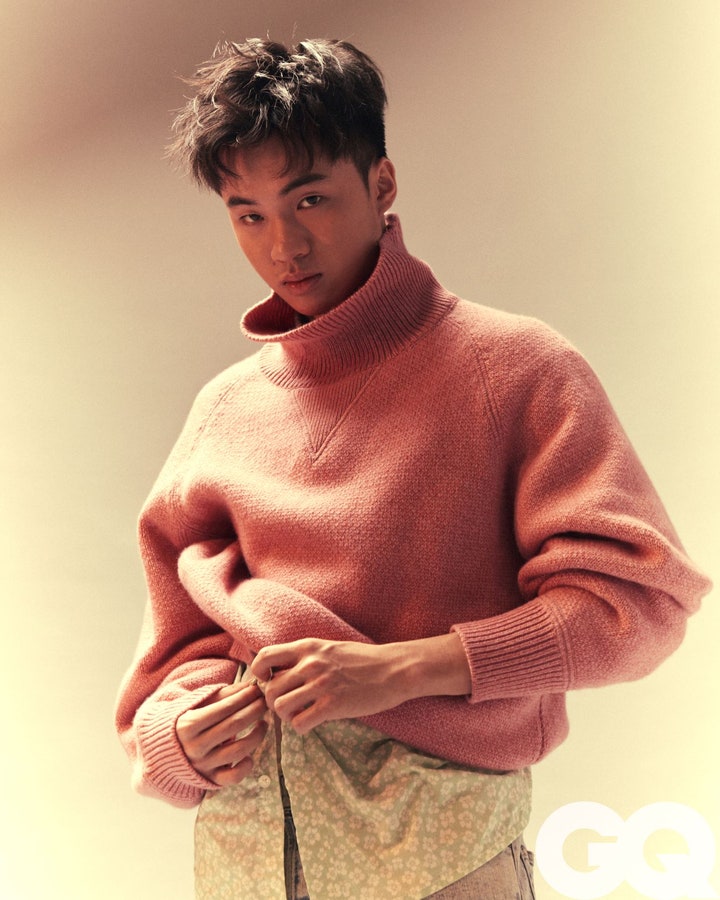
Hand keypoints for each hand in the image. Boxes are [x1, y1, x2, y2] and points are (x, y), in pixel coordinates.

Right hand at [176, 682, 268, 786]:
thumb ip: (222, 695)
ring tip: (263, 723)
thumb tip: (249, 686)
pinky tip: (250, 754)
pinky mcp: (210, 780)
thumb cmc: (184, 723)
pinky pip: (233, 777)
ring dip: (256, 736)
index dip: (243, 697)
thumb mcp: (196, 705)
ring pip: (238, 751)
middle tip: (265, 702)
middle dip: (254, 710)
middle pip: (234, 726)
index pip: (224, 708)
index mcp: (188, 725)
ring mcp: (203, 765)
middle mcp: (195, 747)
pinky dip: (245, 767)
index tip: (256, 689)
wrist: (163, 753)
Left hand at [250, 633, 470, 734]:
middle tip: (289, 705)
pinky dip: (301, 727)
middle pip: (269, 689)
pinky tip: (313, 722)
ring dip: (287, 716)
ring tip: (302, 713)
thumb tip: (279, 670)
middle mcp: (309, 664)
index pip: (264, 658)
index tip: (270, 683)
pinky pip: (299, 723)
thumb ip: (305, 657)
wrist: (393, 669)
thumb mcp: (329, 648)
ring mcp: (320, 685)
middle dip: (274, 702)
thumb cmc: (362, 660)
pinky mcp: (332, 706)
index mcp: (307, 647)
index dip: (259, 674)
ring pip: (280, 708)